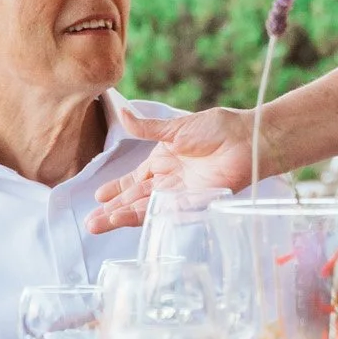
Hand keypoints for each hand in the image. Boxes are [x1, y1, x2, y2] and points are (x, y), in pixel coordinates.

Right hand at [85, 107, 256, 233]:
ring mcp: (179, 194)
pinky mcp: (191, 203)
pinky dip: (144, 217)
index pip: (134, 180)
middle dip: (112, 210)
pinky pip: (164, 213)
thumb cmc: (217, 129)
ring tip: (99, 224)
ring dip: (122, 216)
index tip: (98, 197)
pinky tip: (125, 220)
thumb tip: (122, 114)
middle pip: (134, 199)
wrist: (247, 140)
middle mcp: (168, 181)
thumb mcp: (176, 128)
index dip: (116, 189)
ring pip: (144, 209)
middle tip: (90, 223)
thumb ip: (148, 128)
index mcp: (162, 161)